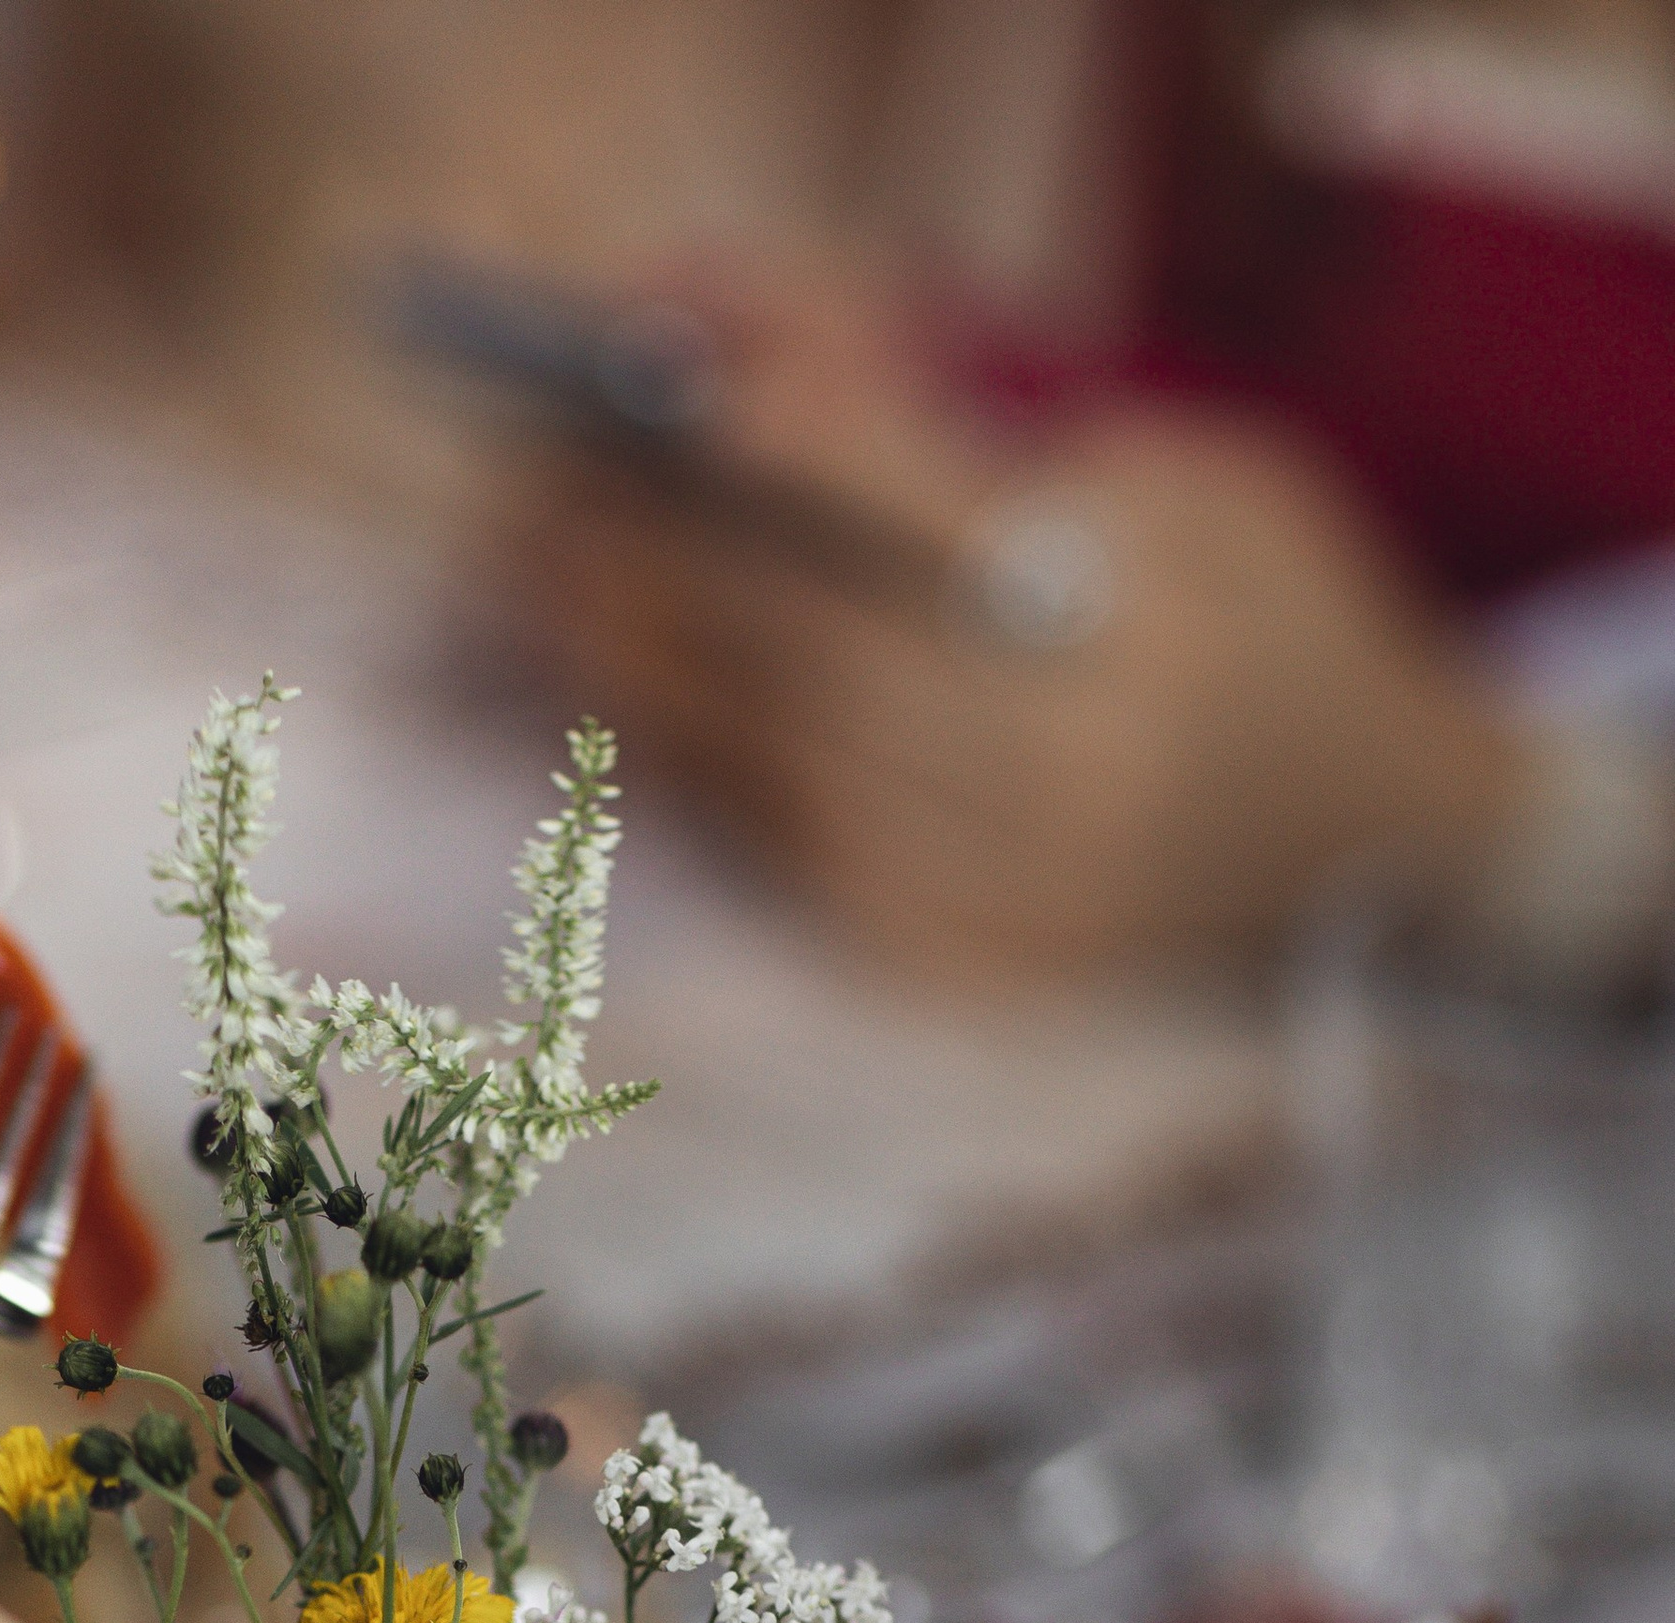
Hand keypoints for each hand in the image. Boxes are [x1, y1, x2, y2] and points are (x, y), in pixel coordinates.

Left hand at [515, 262, 1527, 978]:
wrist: (1364, 848)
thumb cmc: (1262, 619)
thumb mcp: (1177, 471)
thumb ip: (977, 436)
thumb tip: (744, 366)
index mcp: (1150, 649)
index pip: (924, 532)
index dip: (790, 451)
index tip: (684, 389)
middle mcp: (1058, 798)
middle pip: (796, 653)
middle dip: (654, 555)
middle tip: (551, 478)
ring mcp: (986, 906)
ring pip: (749, 760)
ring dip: (625, 653)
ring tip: (544, 562)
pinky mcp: (930, 971)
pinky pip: (761, 841)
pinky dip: (678, 749)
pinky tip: (616, 676)